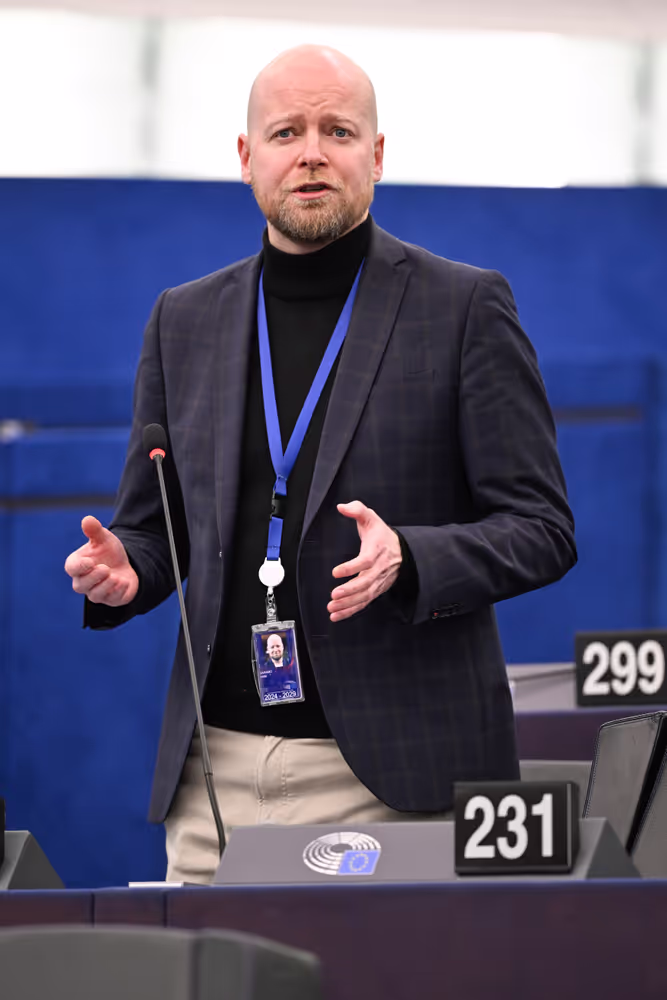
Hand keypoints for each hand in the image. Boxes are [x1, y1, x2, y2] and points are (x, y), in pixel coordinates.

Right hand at [64, 515, 138, 605]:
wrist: (125, 564)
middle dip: (93, 578)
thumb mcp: (103, 539)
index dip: (79, 567)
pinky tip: (124, 582)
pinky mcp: (111, 599)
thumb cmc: (108, 551)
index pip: (71, 569)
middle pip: (80, 586)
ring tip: (115, 575)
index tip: (90, 562)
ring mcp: (97, 593)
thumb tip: (87, 519)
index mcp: (78, 565)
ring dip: (105, 586)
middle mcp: (84, 582)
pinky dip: (118, 592)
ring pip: (95, 596)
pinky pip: (112, 600)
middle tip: (105, 568)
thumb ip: (94, 531)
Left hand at [328, 501, 401, 621]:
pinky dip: (351, 611)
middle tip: (334, 595)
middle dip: (350, 591)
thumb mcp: (371, 518)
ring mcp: (379, 581)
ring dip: (348, 604)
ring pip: (365, 596)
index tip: (335, 572)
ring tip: (332, 608)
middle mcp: (379, 569)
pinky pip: (364, 602)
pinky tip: (337, 615)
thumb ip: (357, 510)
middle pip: (366, 583)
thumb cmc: (381, 534)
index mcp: (377, 551)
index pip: (365, 561)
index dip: (351, 567)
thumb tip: (342, 507)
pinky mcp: (376, 590)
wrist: (402, 550)